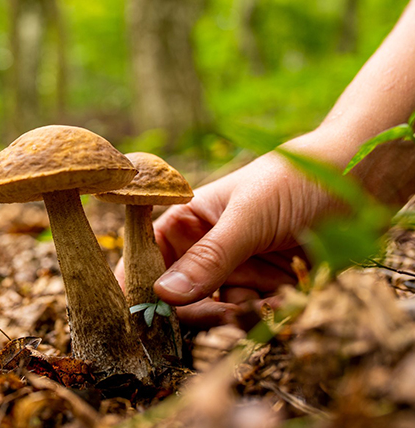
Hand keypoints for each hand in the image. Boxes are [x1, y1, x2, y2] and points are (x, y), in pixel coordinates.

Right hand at [116, 135, 340, 326]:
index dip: (137, 286)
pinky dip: (266, 313)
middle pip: (177, 296)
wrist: (360, 181)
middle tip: (224, 311)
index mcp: (187, 222)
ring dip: (236, 313)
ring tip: (269, 296)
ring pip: (214, 310)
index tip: (141, 317)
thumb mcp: (248, 216)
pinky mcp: (265, 289)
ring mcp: (235, 271)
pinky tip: (287, 294)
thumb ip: (209, 257)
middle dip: (196, 308)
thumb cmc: (295, 182)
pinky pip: (251, 316)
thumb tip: (161, 295)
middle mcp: (204, 250)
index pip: (145, 257)